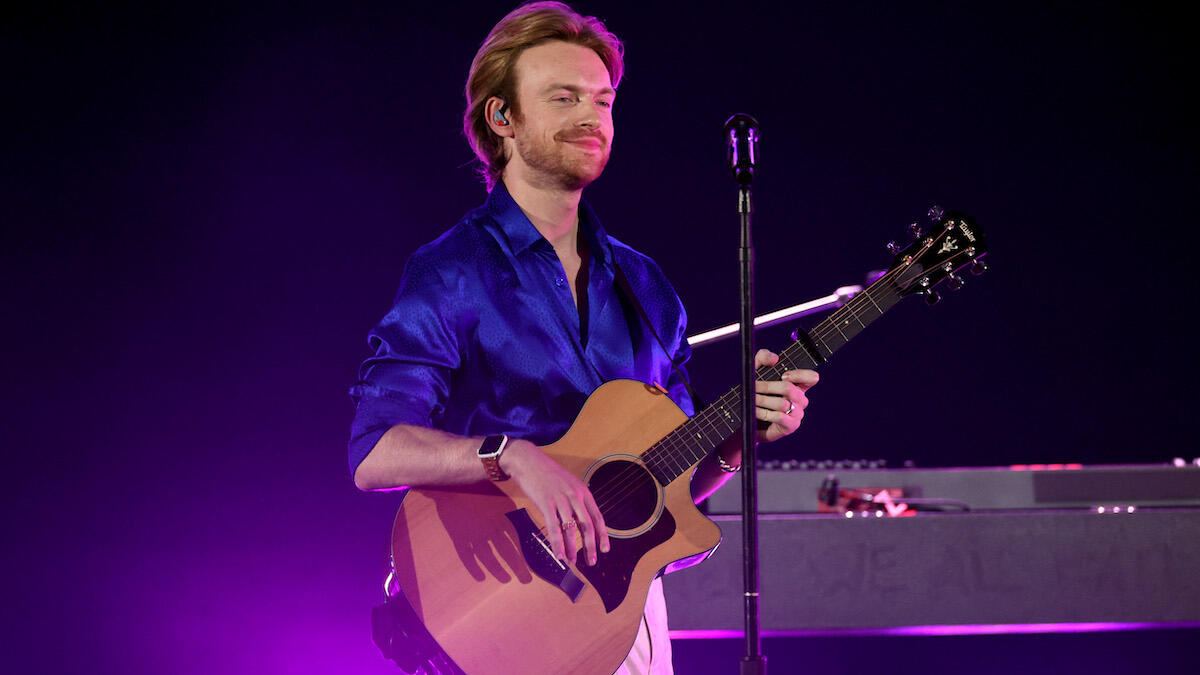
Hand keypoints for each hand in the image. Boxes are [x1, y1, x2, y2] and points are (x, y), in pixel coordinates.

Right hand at [501, 439, 609, 565]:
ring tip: (572, 561)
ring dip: (572, 548)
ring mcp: (561, 499)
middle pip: (587, 526)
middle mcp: (575, 496)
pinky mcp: (546, 503)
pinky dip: (557, 543)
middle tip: (591, 562)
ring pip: (570, 529)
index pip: (597, 517)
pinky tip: (558, 554)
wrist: (528, 461)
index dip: (602, 535)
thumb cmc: (548, 474)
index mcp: (583, 492)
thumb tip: (580, 522)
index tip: (605, 549)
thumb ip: (576, 501)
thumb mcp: (569, 484)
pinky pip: (554, 527)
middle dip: (590, 546)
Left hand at [753, 348, 818, 442]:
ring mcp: (797, 414)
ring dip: (762, 400)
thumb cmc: (756, 394)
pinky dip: (764, 413)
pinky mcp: (791, 426)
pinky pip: (779, 417)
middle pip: (789, 389)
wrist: (749, 419)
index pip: (811, 377)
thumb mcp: (756, 371)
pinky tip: (755, 411)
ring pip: (782, 403)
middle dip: (767, 386)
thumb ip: (763, 358)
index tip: (783, 375)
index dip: (800, 374)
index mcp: (798, 386)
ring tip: (751, 398)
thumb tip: (775, 358)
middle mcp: (801, 399)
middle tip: (753, 387)